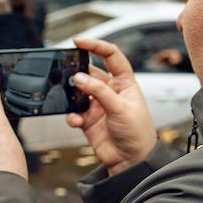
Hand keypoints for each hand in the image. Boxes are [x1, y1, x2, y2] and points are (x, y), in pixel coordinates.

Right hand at [66, 37, 157, 175]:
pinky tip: (75, 121)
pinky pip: (73, 112)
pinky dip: (71, 115)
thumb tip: (79, 78)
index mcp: (125, 82)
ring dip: (72, 95)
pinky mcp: (87, 120)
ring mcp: (98, 105)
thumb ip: (99, 92)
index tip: (78, 41)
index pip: (111, 56)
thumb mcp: (121, 108)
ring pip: (78, 92)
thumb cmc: (137, 133)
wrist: (131, 161)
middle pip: (90, 72)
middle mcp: (110, 91)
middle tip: (64, 70)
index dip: (96, 46)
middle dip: (77, 71)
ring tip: (70, 98)